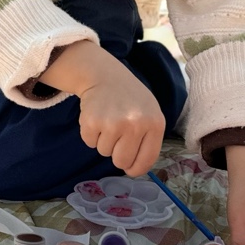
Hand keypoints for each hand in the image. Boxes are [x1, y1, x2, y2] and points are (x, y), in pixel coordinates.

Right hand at [41, 40, 165, 175]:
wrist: (105, 75)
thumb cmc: (130, 99)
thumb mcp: (150, 114)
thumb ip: (148, 140)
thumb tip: (135, 169)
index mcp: (155, 124)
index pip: (146, 160)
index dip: (135, 169)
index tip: (130, 168)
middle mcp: (136, 124)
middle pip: (122, 161)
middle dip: (116, 155)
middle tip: (116, 136)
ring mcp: (113, 123)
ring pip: (104, 152)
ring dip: (103, 140)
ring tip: (108, 120)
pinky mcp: (92, 121)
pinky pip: (89, 142)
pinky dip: (90, 134)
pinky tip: (97, 117)